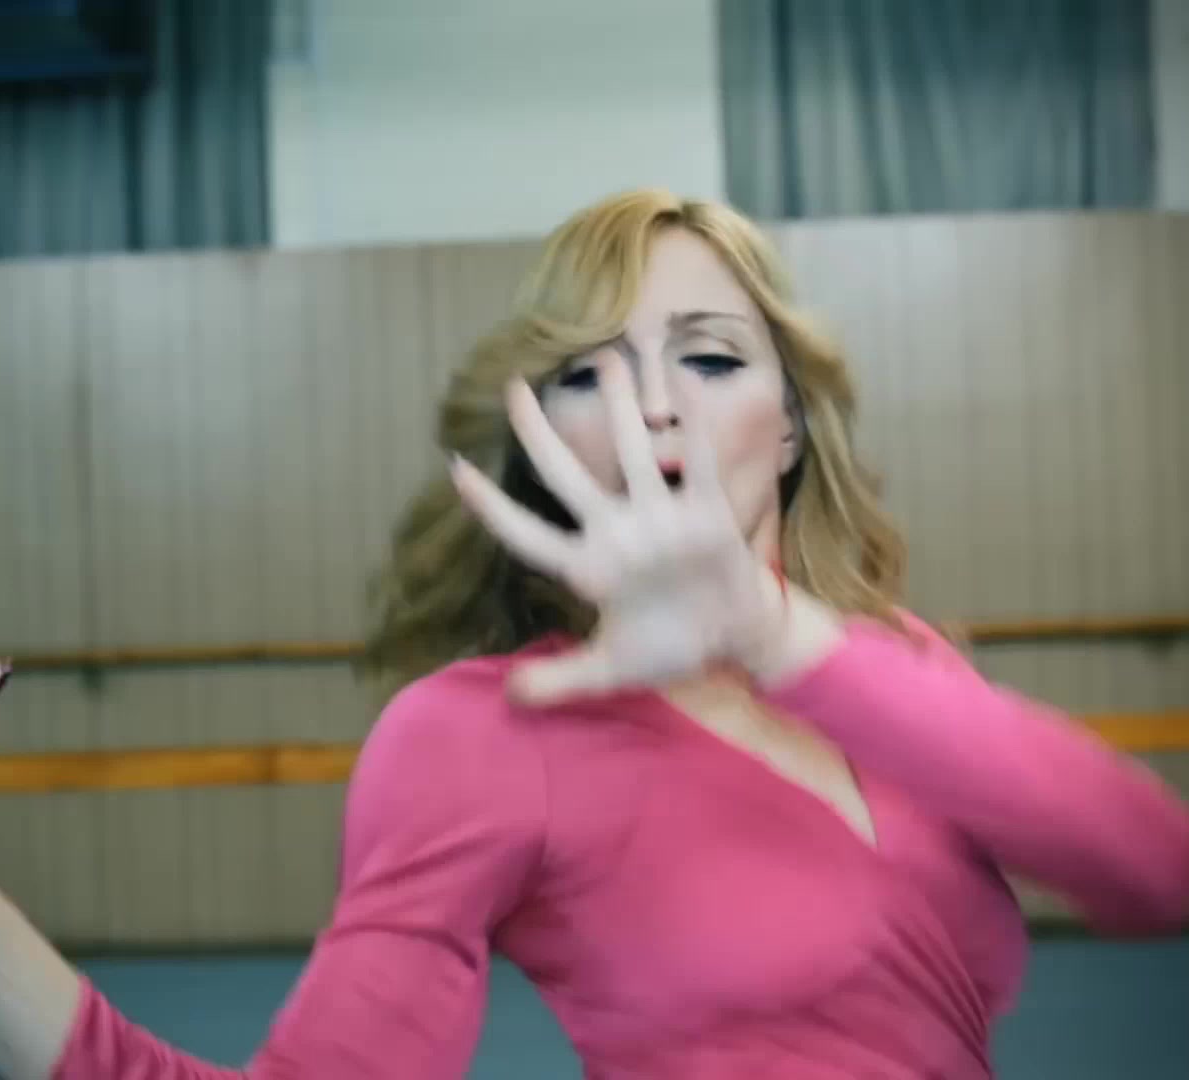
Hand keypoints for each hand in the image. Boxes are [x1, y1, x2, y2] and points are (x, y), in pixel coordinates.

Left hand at [449, 354, 786, 703]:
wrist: (733, 639)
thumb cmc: (668, 649)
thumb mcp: (611, 671)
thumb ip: (560, 680)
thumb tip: (505, 697)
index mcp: (589, 568)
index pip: (528, 535)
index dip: (492, 508)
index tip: (456, 470)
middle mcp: (617, 533)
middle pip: (567, 475)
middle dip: (538, 433)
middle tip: (514, 388)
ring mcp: (660, 518)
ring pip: (632, 452)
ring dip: (620, 406)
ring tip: (606, 356)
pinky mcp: (705, 514)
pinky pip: (697, 465)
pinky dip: (694, 429)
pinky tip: (686, 386)